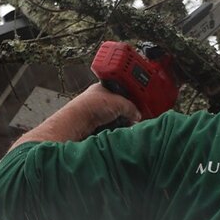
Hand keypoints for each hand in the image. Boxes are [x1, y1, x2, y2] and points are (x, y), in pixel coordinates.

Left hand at [7, 83, 141, 151]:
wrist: (76, 123)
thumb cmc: (90, 106)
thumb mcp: (118, 102)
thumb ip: (131, 107)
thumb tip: (138, 114)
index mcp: (103, 88)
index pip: (123, 90)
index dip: (133, 96)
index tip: (143, 102)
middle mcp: (100, 100)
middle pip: (122, 106)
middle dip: (130, 112)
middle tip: (138, 116)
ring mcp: (98, 114)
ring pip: (117, 118)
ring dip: (124, 122)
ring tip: (130, 125)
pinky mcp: (97, 127)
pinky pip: (112, 128)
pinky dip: (117, 130)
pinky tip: (120, 131)